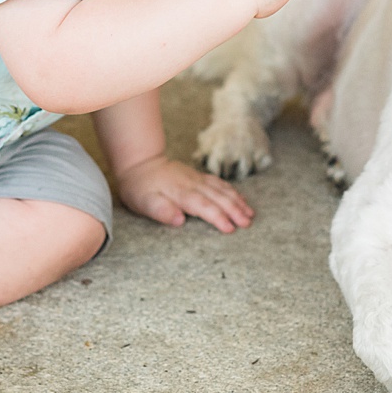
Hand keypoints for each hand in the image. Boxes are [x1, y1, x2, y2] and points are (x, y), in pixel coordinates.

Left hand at [115, 155, 253, 233]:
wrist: (140, 164)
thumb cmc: (140, 187)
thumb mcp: (143, 202)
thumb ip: (162, 211)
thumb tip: (180, 220)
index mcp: (180, 193)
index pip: (203, 206)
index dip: (218, 217)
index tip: (230, 228)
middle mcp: (193, 184)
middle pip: (218, 197)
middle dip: (235, 210)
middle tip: (248, 224)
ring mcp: (197, 179)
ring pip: (222, 189)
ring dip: (237, 201)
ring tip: (251, 214)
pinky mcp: (199, 177)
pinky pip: (219, 183)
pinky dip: (232, 191)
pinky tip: (241, 199)